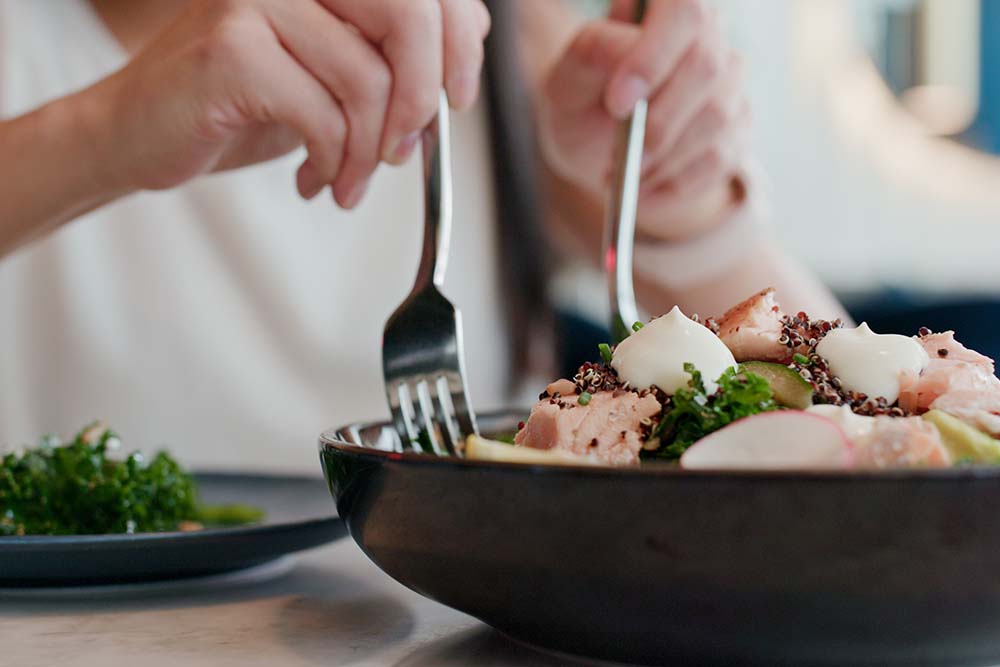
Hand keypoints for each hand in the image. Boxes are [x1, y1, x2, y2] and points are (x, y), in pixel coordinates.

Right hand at [93, 0, 490, 206]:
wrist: (140, 133)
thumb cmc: (242, 105)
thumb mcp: (331, 74)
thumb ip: (389, 55)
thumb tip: (468, 48)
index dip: (461, 42)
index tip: (458, 100)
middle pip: (409, 16)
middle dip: (422, 99)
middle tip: (406, 152)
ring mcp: (258, 1)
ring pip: (367, 81)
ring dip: (369, 153)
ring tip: (349, 182)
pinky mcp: (231, 48)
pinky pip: (322, 116)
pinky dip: (333, 163)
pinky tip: (315, 180)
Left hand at [537, 0, 748, 240]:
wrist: (596, 152)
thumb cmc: (581, 104)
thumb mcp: (567, 80)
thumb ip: (593, 54)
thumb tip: (627, 52)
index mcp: (668, 8)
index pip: (685, 12)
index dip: (654, 57)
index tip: (618, 103)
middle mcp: (710, 37)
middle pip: (707, 67)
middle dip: (659, 122)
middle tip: (619, 157)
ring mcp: (730, 84)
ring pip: (717, 117)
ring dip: (664, 158)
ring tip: (624, 173)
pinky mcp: (737, 130)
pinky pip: (718, 159)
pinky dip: (673, 184)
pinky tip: (643, 190)